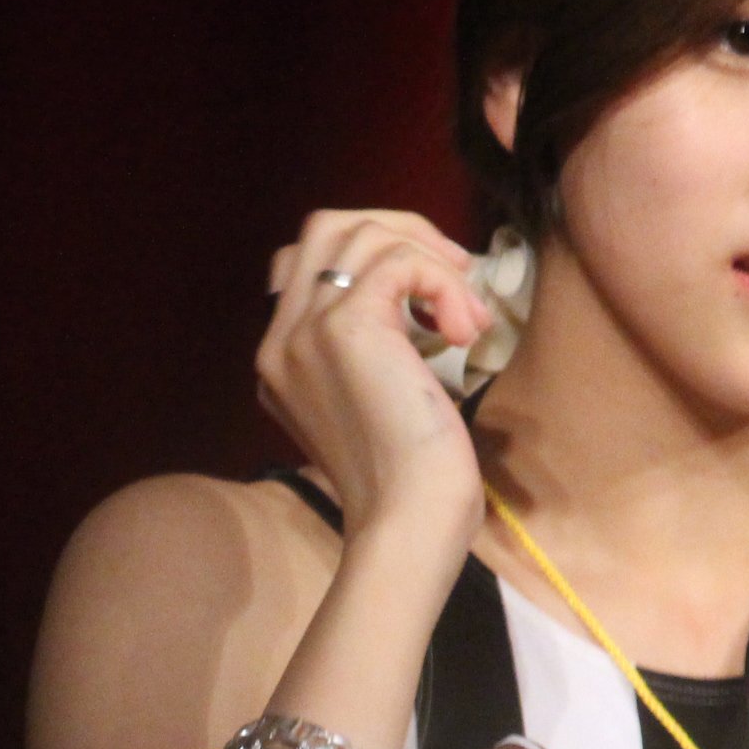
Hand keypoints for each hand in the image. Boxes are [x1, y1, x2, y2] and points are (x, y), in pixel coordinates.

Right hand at [258, 210, 492, 543]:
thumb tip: (426, 301)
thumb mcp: (382, 403)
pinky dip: (442, 282)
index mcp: (282, 357)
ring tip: (468, 321)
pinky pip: (397, 262)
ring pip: (362, 233)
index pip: (312, 261)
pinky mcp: (346, 328)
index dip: (379, 254)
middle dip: (403, 233)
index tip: (435, 288)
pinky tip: (463, 333)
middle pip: (327, 227)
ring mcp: (306, 330)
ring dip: (432, 262)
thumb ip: (379, 351)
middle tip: (458, 274)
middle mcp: (280, 338)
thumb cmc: (413, 480)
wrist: (410, 521)